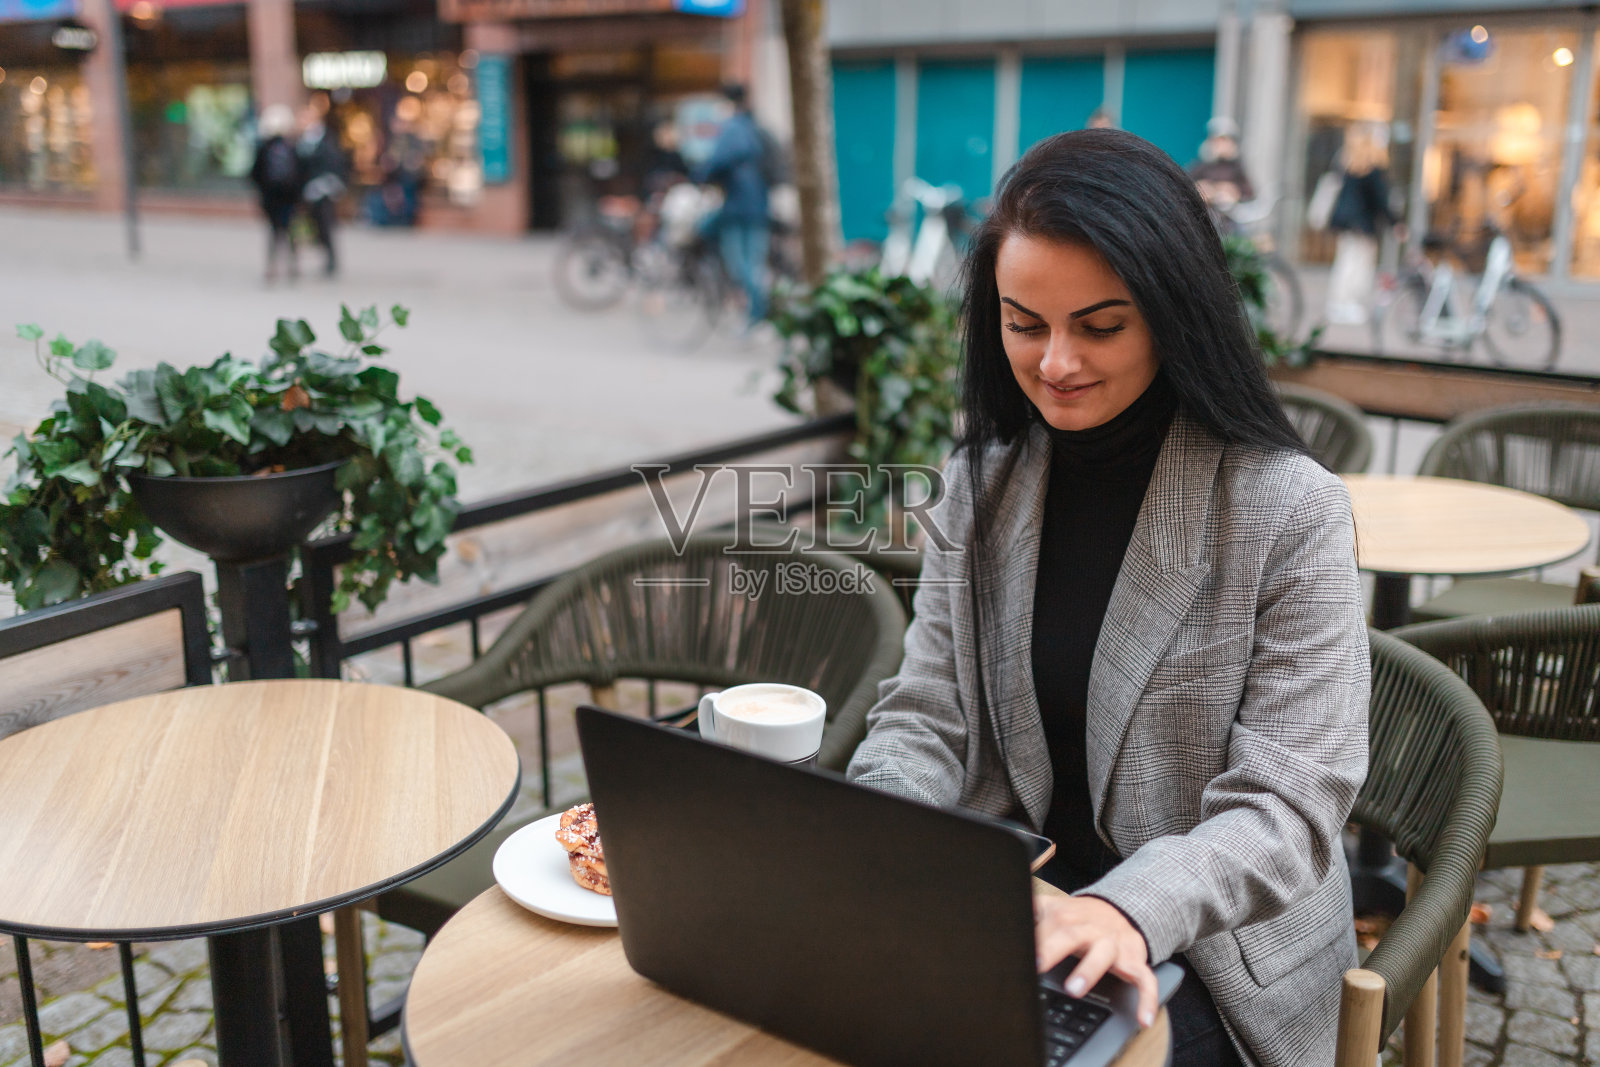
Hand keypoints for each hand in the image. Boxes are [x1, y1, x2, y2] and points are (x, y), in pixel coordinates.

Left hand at [1035, 894, 1157, 1028]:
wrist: (1123, 911)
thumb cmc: (1081, 919)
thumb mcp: (1054, 909)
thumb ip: (1031, 909)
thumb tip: (1000, 906)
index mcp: (1068, 917)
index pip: (1048, 924)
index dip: (1035, 937)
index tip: (1022, 953)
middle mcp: (1091, 929)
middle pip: (1071, 934)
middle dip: (1054, 948)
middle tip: (1037, 964)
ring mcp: (1114, 945)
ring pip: (1105, 954)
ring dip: (1089, 970)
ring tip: (1074, 989)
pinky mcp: (1135, 961)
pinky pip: (1145, 980)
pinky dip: (1146, 999)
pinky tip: (1142, 1019)